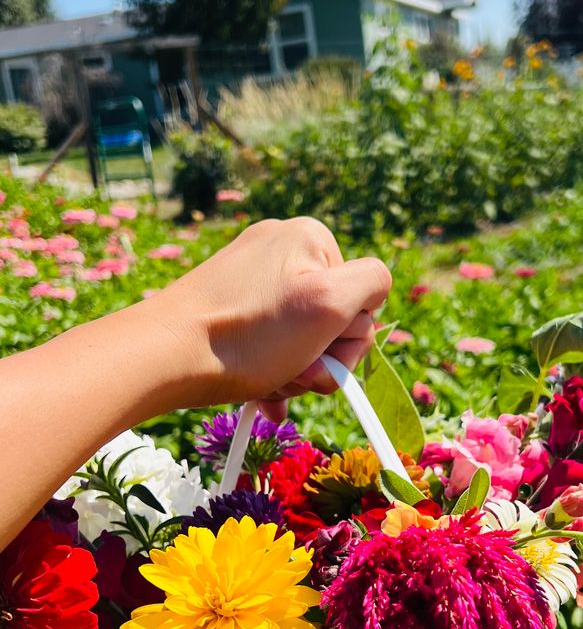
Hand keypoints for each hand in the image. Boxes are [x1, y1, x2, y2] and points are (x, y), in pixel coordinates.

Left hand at [150, 217, 391, 409]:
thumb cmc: (249, 336)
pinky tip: (258, 391)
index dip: (347, 339)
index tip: (317, 357)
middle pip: (332, 318)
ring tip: (266, 382)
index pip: (366, 297)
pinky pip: (269, 340)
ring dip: (293, 370)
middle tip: (290, 375)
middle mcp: (281, 246)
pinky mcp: (226, 301)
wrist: (163, 357)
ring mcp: (251, 274)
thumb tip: (373, 290)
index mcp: (311, 237)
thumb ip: (372, 282)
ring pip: (301, 336)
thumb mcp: (328, 303)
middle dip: (318, 359)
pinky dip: (270, 369)